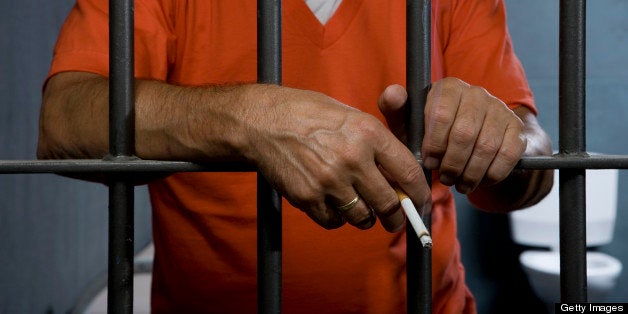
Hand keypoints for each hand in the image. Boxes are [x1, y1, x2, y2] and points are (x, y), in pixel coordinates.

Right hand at [243, 85, 430, 230]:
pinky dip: (336, 218)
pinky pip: (333, 221)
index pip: (409, 172)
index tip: (420, 202)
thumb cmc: (306, 114)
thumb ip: (376, 142)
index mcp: (368, 132)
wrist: (261, 122)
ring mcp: (329, 180)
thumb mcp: (349, 115)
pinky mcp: (308, 197)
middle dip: (396, 217)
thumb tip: (399, 175)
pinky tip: (330, 203)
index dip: (419, 193)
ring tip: (359, 210)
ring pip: (362, 218)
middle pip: (389, 204)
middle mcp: (353, 158)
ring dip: (364, 218)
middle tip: (394, 220)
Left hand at [379, 78, 526, 194]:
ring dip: (470, 172)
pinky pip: (507, 155)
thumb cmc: (430, 134)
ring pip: (486, 147)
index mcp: (448, 88)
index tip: (428, 162)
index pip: (442, 115)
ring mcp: (499, 109)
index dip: (434, 145)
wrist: (469, 143)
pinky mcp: (516, 128)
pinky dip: (491, 174)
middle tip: (444, 178)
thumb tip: (393, 94)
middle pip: (465, 133)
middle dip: (451, 163)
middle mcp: (476, 93)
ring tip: (458, 183)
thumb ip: (396, 109)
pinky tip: (478, 181)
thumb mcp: (409, 123)